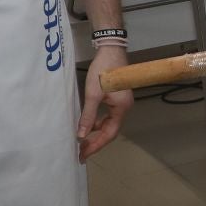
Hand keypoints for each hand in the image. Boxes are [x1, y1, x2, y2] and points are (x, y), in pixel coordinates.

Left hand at [78, 44, 133, 161]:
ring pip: (109, 124)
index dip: (96, 146)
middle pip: (110, 131)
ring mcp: (122, 103)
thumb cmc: (103, 72)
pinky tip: (89, 123)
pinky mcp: (118, 98)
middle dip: (96, 142)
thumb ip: (88, 116)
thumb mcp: (93, 94)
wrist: (111, 51)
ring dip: (97, 133)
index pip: (109, 134)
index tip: (83, 155)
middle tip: (81, 151)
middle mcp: (125, 108)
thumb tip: (81, 135)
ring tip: (82, 140)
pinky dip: (99, 122)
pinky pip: (109, 116)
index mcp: (121, 109)